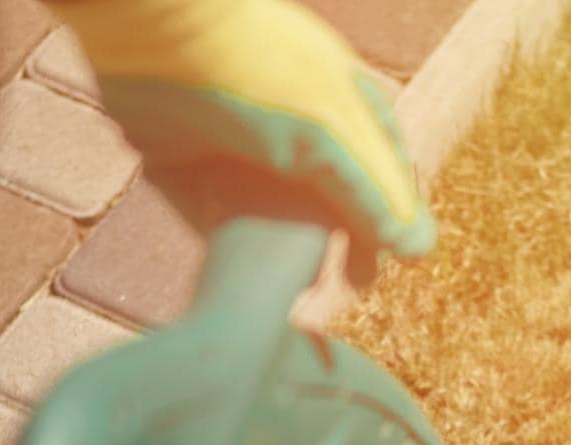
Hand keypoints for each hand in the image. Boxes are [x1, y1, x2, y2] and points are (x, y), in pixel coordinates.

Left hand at [49, 0, 435, 267]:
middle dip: (342, 240)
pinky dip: (225, 239)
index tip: (395, 266)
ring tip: (297, 288)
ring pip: (269, 209)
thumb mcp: (330, 135)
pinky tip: (235, 270)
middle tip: (354, 284)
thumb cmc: (254, 75)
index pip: (381, 169)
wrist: (150, 29)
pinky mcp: (180, 154)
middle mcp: (290, 122)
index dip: (393, 218)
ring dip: (283, 250)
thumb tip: (420, 251)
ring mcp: (233, 140)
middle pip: (327, 196)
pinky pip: (210, 209)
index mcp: (337, 103)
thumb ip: (373, 194)